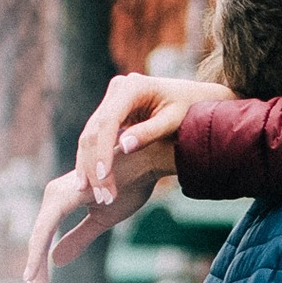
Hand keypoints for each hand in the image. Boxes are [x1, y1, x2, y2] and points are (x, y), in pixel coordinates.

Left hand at [22, 158, 156, 282]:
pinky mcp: (62, 198)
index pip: (45, 243)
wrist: (148, 159)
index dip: (41, 273)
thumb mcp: (103, 220)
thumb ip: (79, 238)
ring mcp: (55, 196)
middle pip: (37, 246)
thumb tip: (56, 260)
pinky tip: (33, 273)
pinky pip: (45, 230)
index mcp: (60, 203)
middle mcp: (52, 198)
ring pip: (37, 241)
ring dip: (37, 273)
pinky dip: (38, 252)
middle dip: (37, 280)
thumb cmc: (130, 183)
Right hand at [75, 67, 225, 207]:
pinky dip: (92, 161)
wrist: (193, 98)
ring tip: (93, 195)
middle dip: (94, 165)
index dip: (104, 150)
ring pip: (89, 136)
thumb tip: (124, 147)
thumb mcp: (173, 121)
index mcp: (132, 87)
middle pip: (94, 130)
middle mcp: (117, 89)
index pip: (109, 121)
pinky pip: (95, 138)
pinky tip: (90, 183)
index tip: (104, 177)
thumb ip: (150, 133)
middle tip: (101, 195)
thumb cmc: (189, 109)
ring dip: (88, 167)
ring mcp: (111, 100)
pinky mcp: (110, 112)